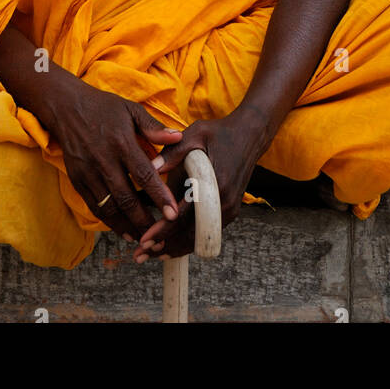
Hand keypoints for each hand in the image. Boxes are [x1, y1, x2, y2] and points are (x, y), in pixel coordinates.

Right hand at [42, 76, 182, 241]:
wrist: (66, 107)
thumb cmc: (104, 107)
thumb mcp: (131, 110)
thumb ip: (154, 128)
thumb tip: (178, 137)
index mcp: (121, 142)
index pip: (144, 174)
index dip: (160, 196)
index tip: (173, 213)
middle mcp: (104, 160)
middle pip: (127, 198)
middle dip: (144, 220)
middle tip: (161, 235)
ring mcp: (88, 172)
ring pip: (109, 207)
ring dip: (127, 226)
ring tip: (144, 238)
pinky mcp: (77, 180)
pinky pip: (94, 206)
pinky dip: (109, 221)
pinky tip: (123, 230)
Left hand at [132, 109, 267, 261]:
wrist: (250, 136)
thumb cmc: (219, 133)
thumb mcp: (195, 134)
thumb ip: (172, 152)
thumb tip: (149, 168)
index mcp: (214, 185)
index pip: (184, 216)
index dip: (162, 231)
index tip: (143, 240)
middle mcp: (224, 203)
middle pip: (191, 235)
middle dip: (164, 247)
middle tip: (140, 255)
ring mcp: (229, 210)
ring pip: (199, 239)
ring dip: (175, 248)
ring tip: (151, 255)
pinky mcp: (230, 211)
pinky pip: (207, 233)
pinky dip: (188, 240)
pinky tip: (170, 245)